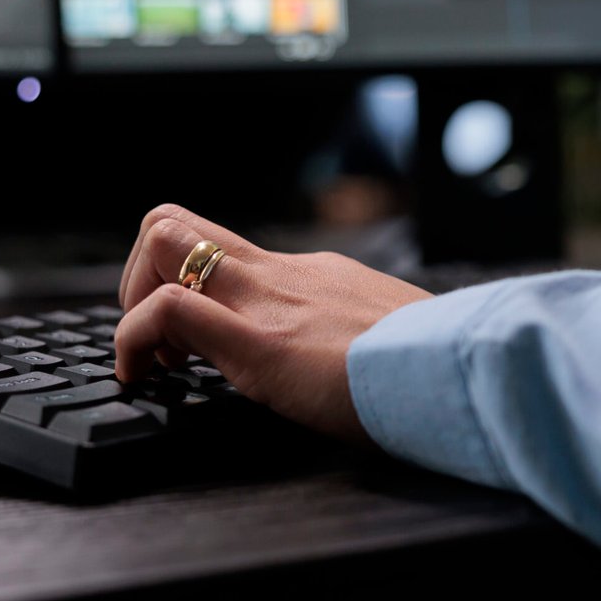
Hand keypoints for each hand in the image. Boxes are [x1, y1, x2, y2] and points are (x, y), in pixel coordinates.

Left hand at [114, 204, 431, 442]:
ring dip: (132, 298)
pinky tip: (144, 378)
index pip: (231, 252)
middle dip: (143, 273)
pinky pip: (166, 311)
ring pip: (162, 241)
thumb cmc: (442, 365)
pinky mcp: (257, 342)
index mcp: (318, 275)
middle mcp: (284, 272)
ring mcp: (267, 300)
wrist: (467, 367)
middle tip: (160, 341)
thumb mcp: (399, 339)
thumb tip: (381, 362)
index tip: (190, 343)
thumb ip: (373, 338)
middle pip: (179, 221)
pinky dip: (133, 339)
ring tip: (153, 361)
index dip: (190, 284)